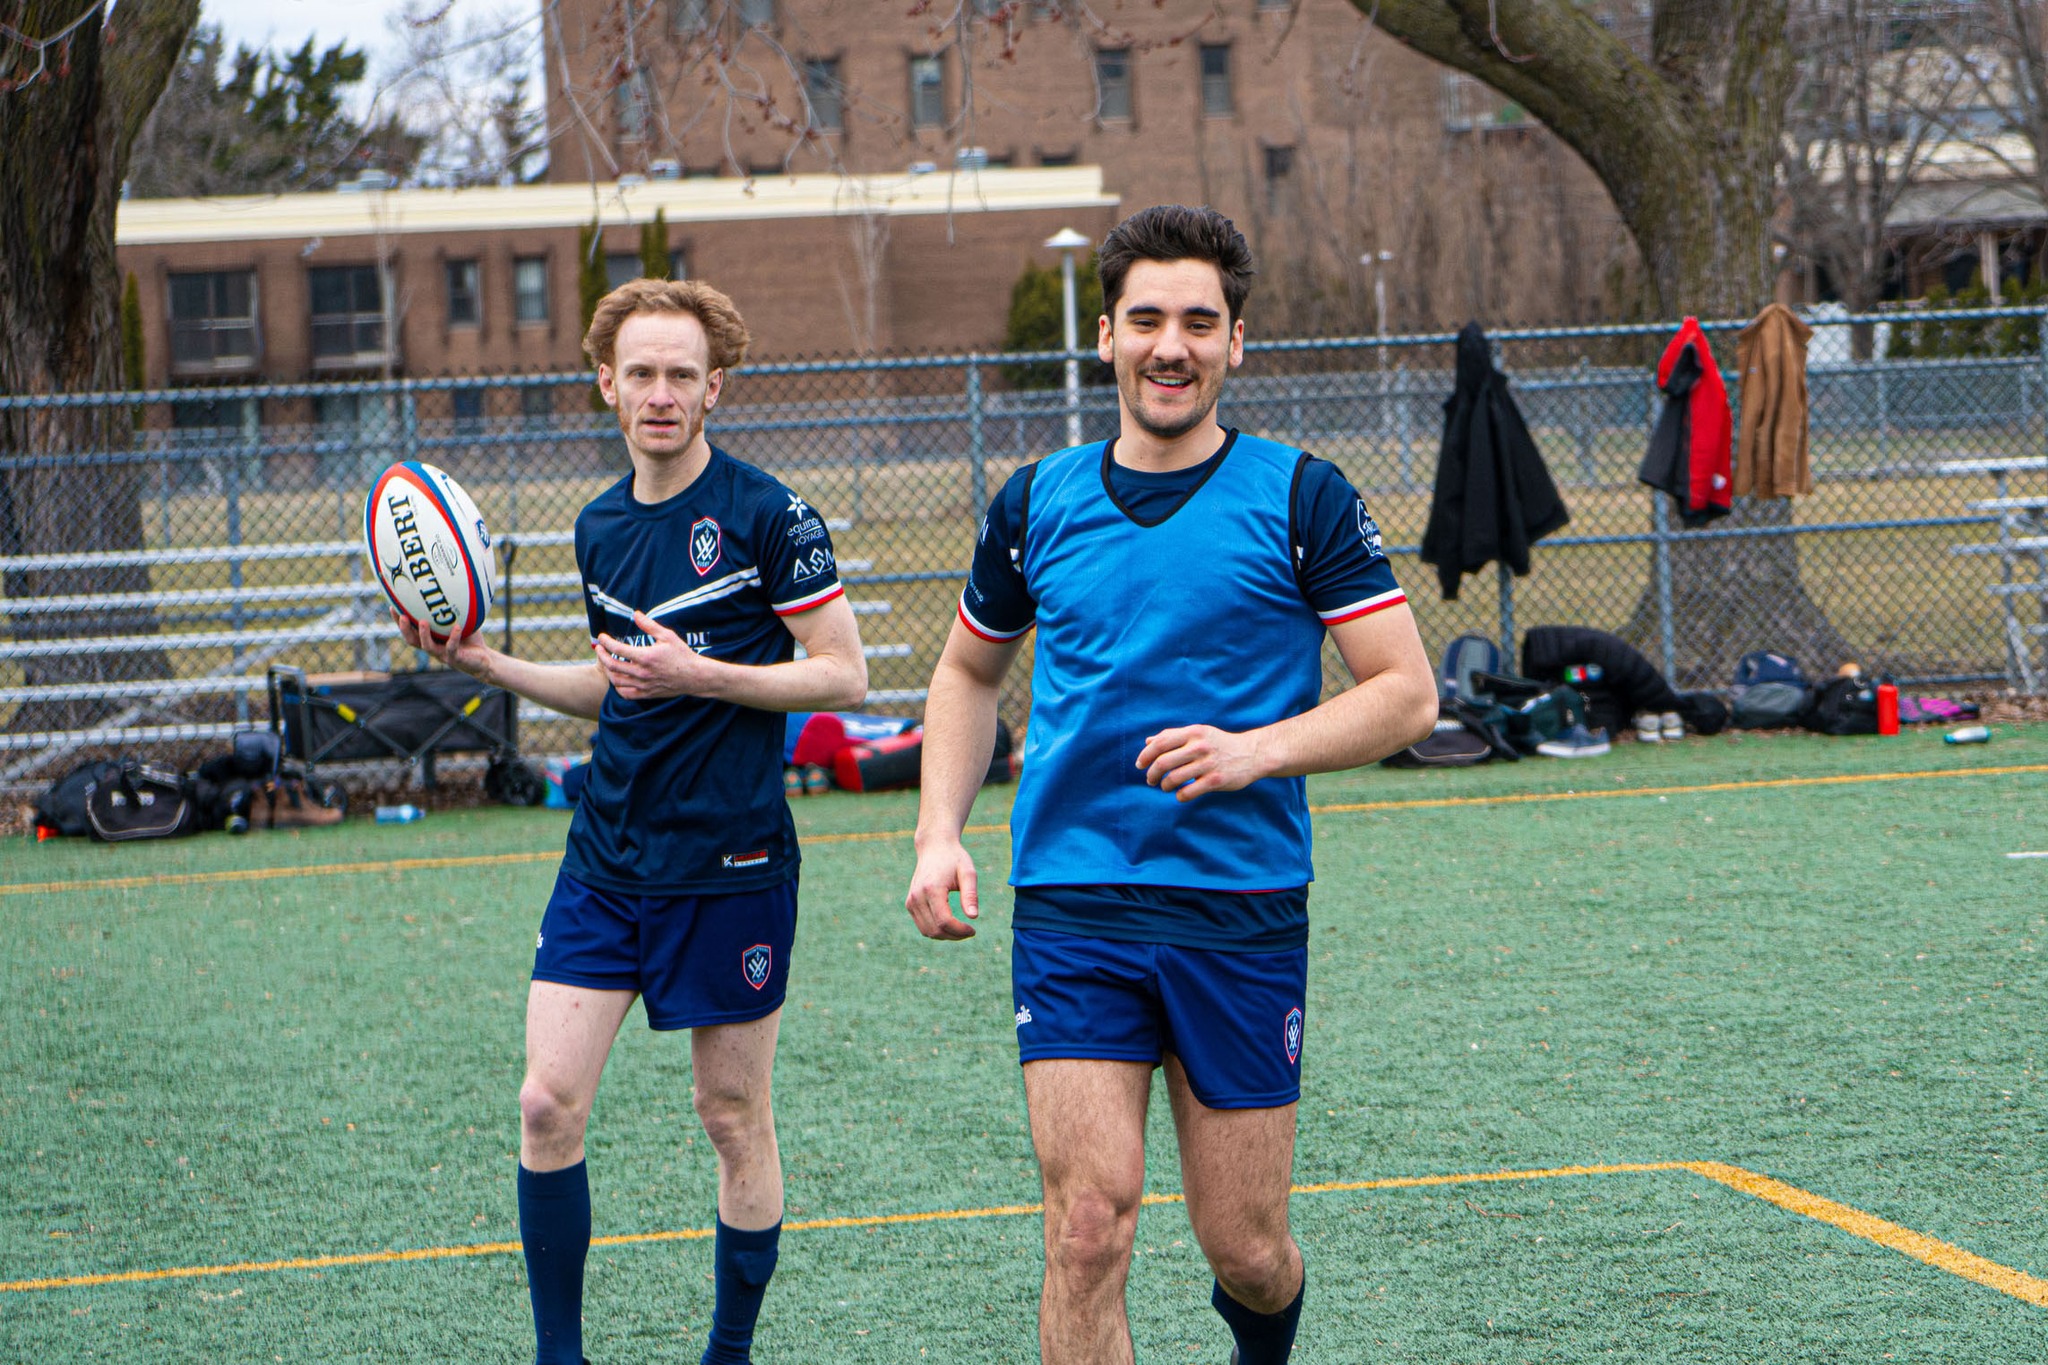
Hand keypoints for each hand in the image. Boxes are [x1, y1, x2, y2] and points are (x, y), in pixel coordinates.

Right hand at [392, 609, 492, 679]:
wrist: (484, 660)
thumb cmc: (470, 639)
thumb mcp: (462, 621)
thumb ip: (455, 609)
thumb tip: (452, 586)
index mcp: (431, 639)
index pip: (410, 630)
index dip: (399, 621)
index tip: (392, 606)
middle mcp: (433, 647)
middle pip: (412, 640)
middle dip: (404, 628)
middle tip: (401, 615)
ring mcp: (443, 655)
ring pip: (428, 646)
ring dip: (424, 634)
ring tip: (422, 621)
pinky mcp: (455, 659)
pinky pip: (452, 648)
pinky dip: (453, 637)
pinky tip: (456, 627)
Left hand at [594, 610, 716, 700]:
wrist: (695, 676)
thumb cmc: (682, 654)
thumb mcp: (667, 636)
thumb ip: (649, 625)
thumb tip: (635, 614)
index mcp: (645, 657)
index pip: (617, 649)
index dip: (606, 642)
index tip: (602, 637)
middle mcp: (642, 672)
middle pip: (612, 665)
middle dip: (601, 655)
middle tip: (599, 648)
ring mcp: (644, 685)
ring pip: (616, 681)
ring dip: (608, 670)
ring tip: (607, 662)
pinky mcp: (647, 694)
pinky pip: (626, 693)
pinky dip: (618, 686)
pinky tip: (619, 678)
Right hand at [905, 839, 979, 940]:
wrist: (934, 847)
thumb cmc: (954, 858)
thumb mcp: (968, 873)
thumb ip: (970, 895)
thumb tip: (973, 917)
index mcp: (931, 889)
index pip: (944, 921)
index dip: (959, 931)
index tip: (973, 930)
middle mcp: (917, 897)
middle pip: (935, 929)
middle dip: (954, 935)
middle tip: (970, 931)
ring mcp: (911, 901)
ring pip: (927, 931)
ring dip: (945, 935)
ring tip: (961, 929)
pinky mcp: (910, 904)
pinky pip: (922, 926)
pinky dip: (936, 930)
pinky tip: (950, 924)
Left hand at [1136, 724, 1269, 801]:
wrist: (1252, 754)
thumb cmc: (1220, 744)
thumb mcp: (1198, 734)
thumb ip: (1173, 736)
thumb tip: (1148, 742)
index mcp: (1193, 732)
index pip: (1160, 743)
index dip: (1145, 755)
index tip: (1140, 765)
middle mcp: (1200, 746)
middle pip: (1163, 762)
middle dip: (1152, 774)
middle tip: (1150, 780)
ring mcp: (1208, 764)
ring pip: (1174, 778)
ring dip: (1165, 786)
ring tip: (1166, 787)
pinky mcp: (1216, 781)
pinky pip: (1188, 792)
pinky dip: (1179, 796)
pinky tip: (1181, 794)